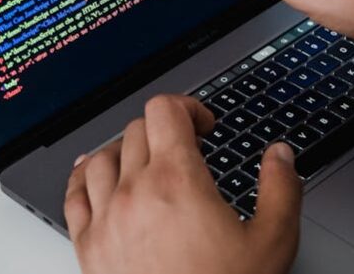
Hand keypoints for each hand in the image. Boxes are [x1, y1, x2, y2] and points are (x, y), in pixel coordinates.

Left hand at [64, 95, 301, 273]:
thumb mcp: (272, 242)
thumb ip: (281, 189)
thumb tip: (279, 155)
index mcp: (177, 181)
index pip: (164, 110)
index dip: (188, 107)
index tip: (204, 126)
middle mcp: (134, 192)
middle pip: (136, 129)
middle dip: (165, 131)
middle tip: (186, 149)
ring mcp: (105, 218)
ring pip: (102, 156)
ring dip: (126, 151)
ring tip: (146, 162)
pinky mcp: (88, 245)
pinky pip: (73, 194)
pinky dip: (83, 176)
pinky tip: (94, 176)